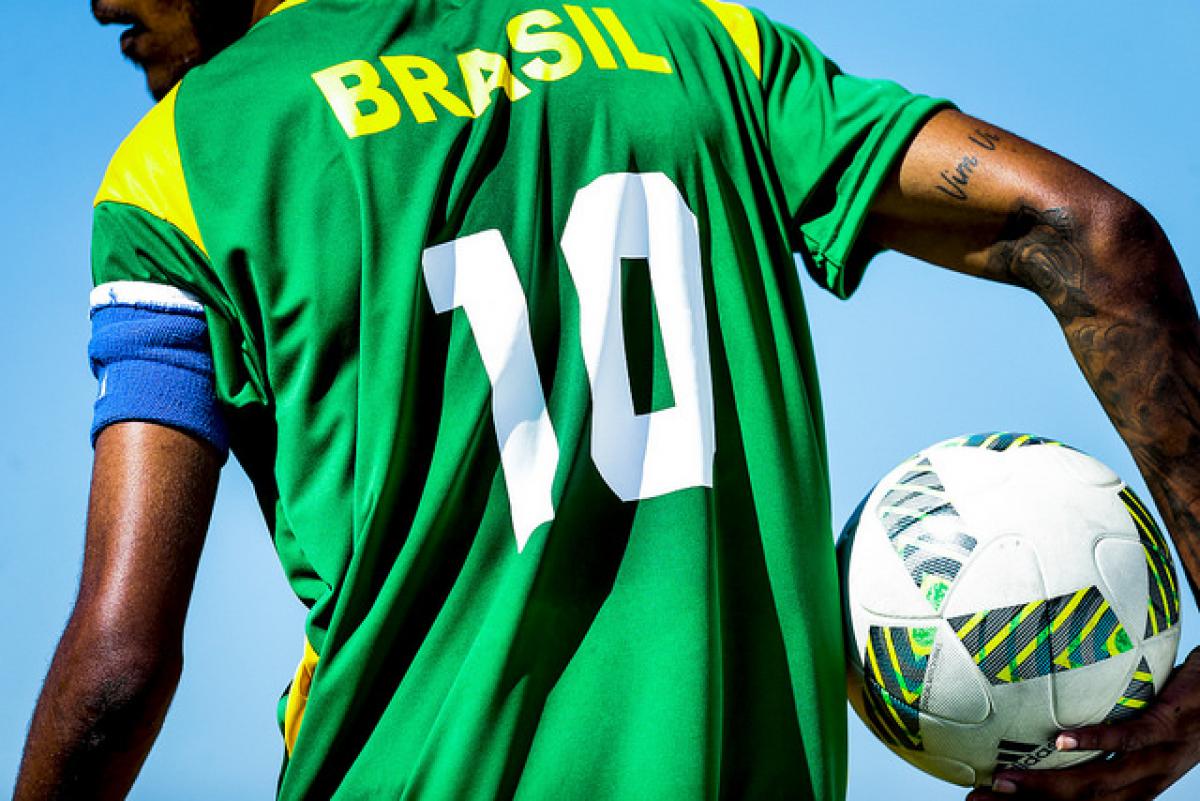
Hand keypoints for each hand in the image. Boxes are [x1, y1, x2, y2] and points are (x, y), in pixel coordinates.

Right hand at [966, 647, 1199, 800]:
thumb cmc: (1183, 698)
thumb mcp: (1142, 719)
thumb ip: (1103, 722)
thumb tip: (1049, 703)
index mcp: (1136, 785)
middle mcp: (1145, 780)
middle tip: (980, 798)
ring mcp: (1158, 758)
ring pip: (1098, 782)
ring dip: (1048, 787)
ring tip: (1005, 782)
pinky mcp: (1167, 727)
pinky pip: (1126, 738)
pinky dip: (1092, 740)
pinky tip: (1060, 738)